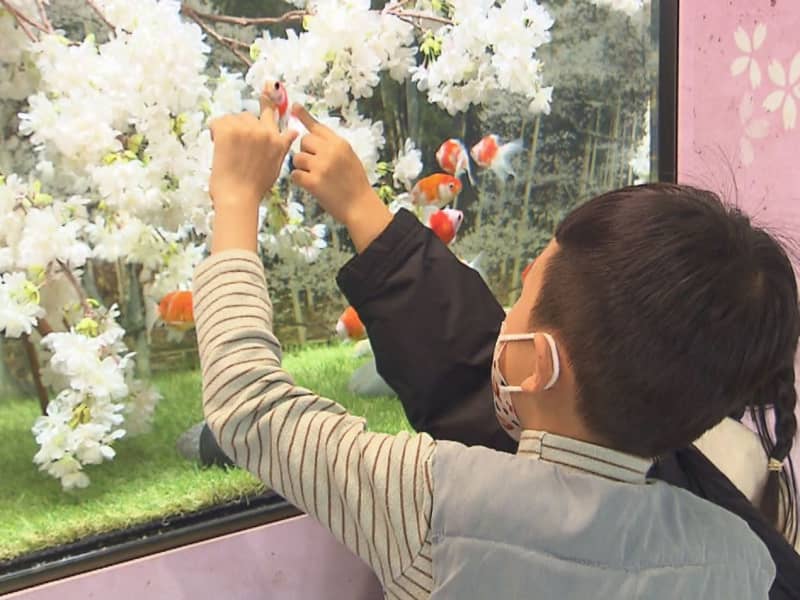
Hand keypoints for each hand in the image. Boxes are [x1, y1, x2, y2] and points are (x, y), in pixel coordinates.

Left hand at [208, 92, 297, 212]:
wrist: (238, 196)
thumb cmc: (255, 187)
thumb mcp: (276, 165)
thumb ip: (282, 146)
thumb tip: (293, 132)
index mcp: (276, 140)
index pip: (273, 113)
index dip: (268, 101)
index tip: (269, 86)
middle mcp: (264, 131)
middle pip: (249, 116)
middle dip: (242, 126)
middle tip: (234, 138)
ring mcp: (246, 129)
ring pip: (233, 119)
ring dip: (229, 130)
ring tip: (228, 151)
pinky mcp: (228, 130)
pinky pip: (218, 122)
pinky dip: (215, 132)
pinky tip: (218, 147)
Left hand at [289, 104, 378, 226]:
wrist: (360, 206)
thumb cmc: (354, 183)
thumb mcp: (349, 157)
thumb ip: (333, 145)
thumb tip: (314, 133)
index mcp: (340, 144)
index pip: (318, 127)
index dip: (305, 117)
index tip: (295, 107)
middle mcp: (330, 151)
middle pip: (304, 141)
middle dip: (305, 151)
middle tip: (315, 165)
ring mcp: (321, 166)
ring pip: (297, 158)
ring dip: (301, 167)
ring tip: (314, 176)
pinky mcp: (313, 182)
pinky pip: (295, 174)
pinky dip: (299, 180)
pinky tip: (310, 185)